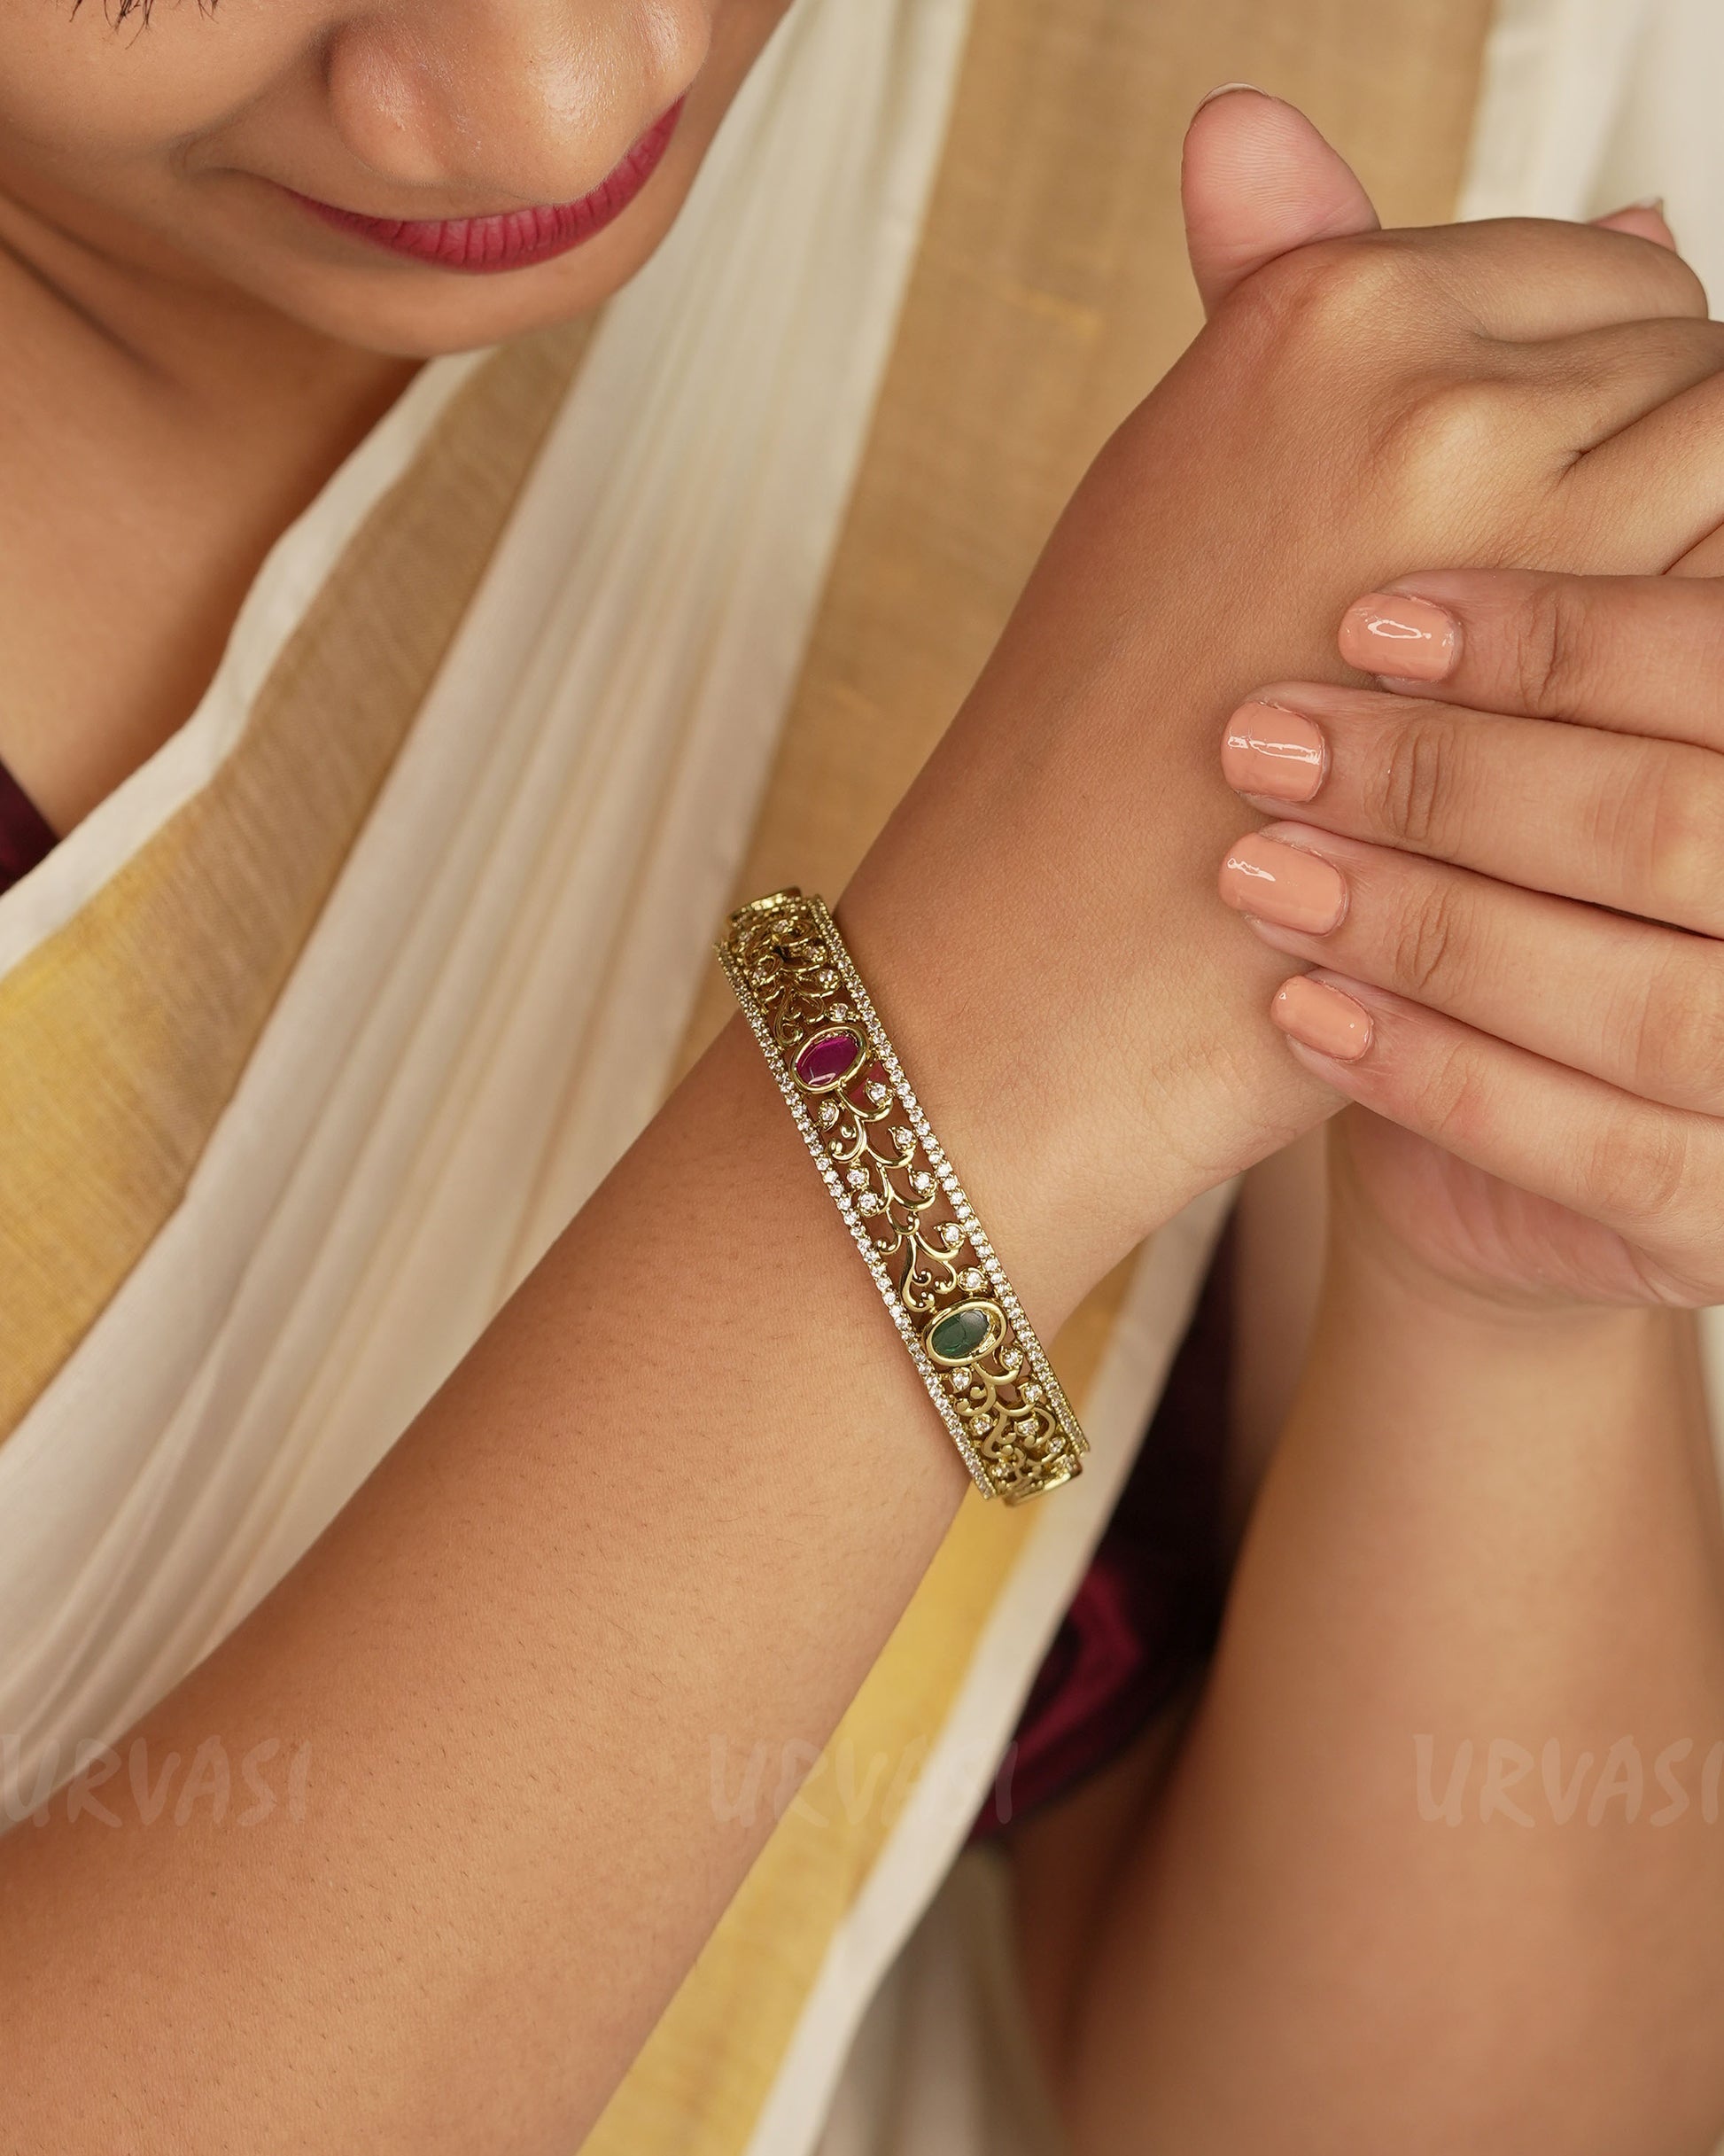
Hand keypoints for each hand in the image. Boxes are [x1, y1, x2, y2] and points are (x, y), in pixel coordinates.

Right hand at [846, 89, 1723, 1319]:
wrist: (1044, 965)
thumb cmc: (1109, 757)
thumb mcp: (1194, 484)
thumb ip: (1350, 310)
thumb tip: (1628, 199)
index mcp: (1316, 306)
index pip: (1597, 278)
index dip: (1591, 416)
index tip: (1529, 532)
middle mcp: (1416, 370)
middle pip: (1682, 355)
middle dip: (1651, 481)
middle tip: (1539, 626)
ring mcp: (1504, 513)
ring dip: (1687, 564)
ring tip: (1572, 695)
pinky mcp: (1570, 670)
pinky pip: (1721, 592)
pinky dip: (1689, 656)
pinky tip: (1598, 746)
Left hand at [1217, 566, 1723, 1305]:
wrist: (1489, 1125)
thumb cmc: (1510, 877)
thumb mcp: (1529, 726)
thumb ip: (1513, 556)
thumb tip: (1302, 289)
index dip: (1562, 638)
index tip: (1371, 617)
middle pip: (1678, 826)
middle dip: (1459, 781)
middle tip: (1266, 738)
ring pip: (1647, 1002)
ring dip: (1432, 925)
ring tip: (1259, 868)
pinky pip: (1601, 1155)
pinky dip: (1440, 1076)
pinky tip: (1301, 1011)